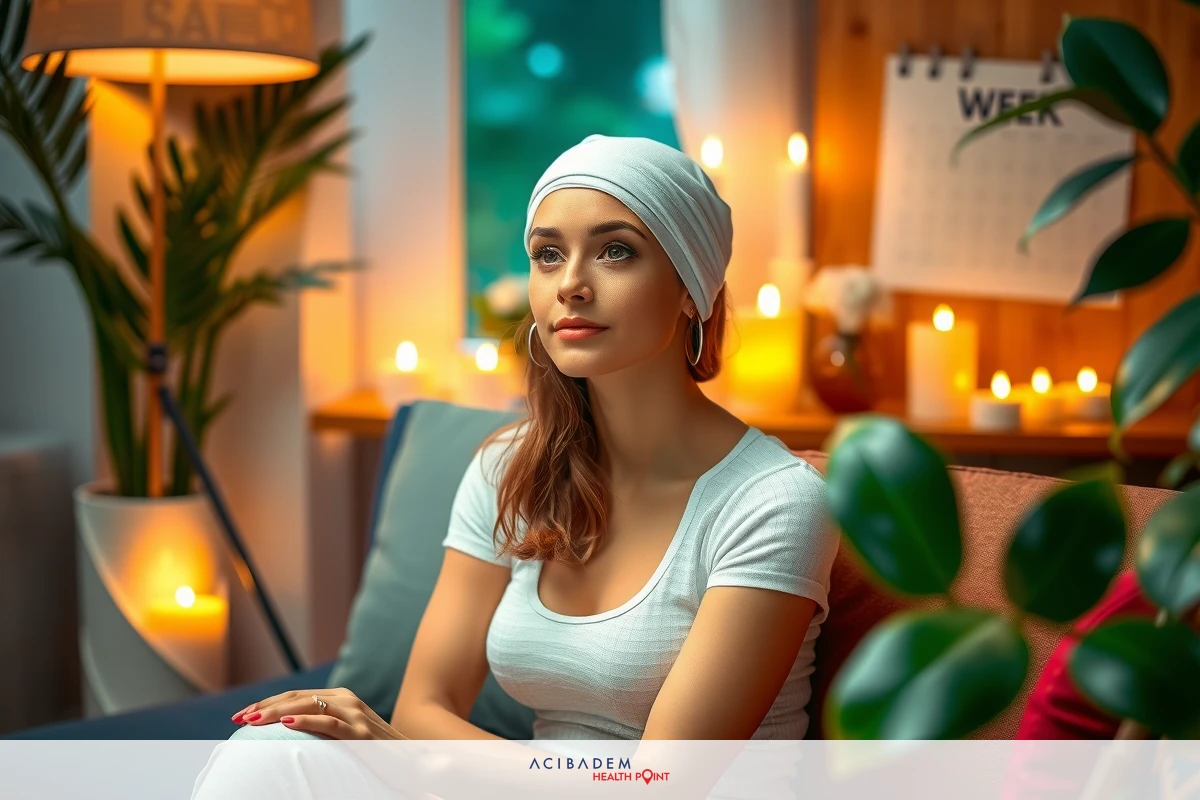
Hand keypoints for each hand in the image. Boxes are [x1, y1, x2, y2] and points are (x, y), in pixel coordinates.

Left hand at [232, 688, 407, 739]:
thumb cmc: (375, 752)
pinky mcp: (362, 734)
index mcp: (340, 698)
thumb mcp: (346, 735)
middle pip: (297, 698)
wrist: (413, 762)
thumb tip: (284, 734)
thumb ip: (323, 728)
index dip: (267, 704)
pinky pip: (330, 724)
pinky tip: (287, 724)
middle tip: (239, 719)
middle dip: (265, 707)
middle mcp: (347, 700)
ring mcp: (356, 715)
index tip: (241, 716)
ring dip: (277, 713)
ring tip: (254, 721)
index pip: (296, 696)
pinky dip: (307, 722)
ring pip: (309, 706)